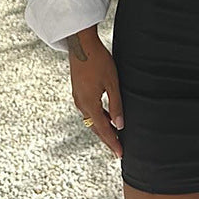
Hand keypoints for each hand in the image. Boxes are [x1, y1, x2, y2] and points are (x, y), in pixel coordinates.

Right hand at [67, 32, 123, 159]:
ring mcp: (78, 98)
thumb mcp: (112, 82)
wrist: (81, 44)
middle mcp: (81, 104)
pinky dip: (98, 117)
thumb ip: (116, 104)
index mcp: (89, 104)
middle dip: (107, 139)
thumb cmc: (99, 61)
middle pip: (95, 128)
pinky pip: (89, 111)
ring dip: (103, 128)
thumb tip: (120, 125)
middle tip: (118, 150)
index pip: (103, 129)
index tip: (120, 154)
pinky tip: (107, 116)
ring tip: (115, 136)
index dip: (112, 142)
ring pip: (91, 120)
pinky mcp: (78, 91)